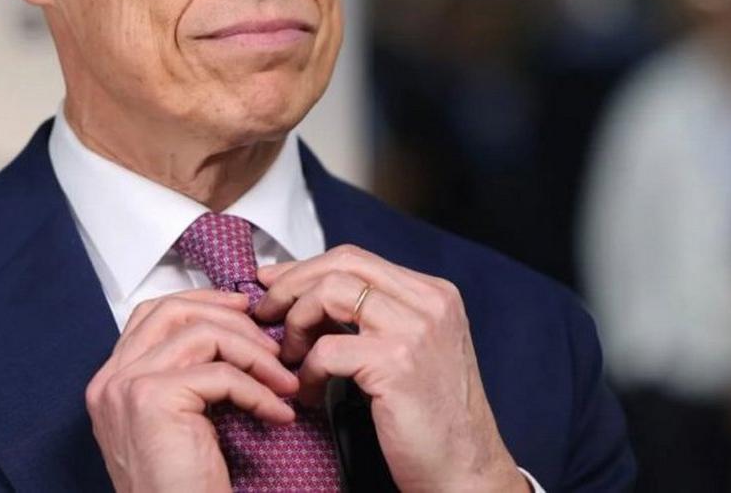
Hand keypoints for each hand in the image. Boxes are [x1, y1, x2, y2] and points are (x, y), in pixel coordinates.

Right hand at [85, 288, 299, 492]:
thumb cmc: (184, 491)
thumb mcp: (182, 424)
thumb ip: (188, 378)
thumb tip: (235, 332)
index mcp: (111, 383)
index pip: (152, 314)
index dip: (202, 304)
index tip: (244, 311)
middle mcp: (110, 380)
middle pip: (173, 311)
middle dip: (231, 319)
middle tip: (272, 344)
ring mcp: (126, 387)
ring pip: (202, 335)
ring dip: (255, 355)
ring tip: (284, 383)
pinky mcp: (153, 399)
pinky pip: (221, 374)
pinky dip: (259, 390)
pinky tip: (278, 415)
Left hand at [253, 245, 528, 492]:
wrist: (465, 471)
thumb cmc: (432, 419)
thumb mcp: (410, 351)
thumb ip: (372, 319)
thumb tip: (307, 295)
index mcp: (434, 294)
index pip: (356, 259)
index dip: (306, 268)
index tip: (273, 284)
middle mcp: (430, 303)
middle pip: (341, 265)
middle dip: (292, 285)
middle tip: (265, 313)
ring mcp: (416, 330)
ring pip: (330, 294)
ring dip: (296, 324)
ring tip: (291, 358)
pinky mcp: (397, 364)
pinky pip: (327, 350)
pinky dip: (308, 371)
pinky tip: (311, 394)